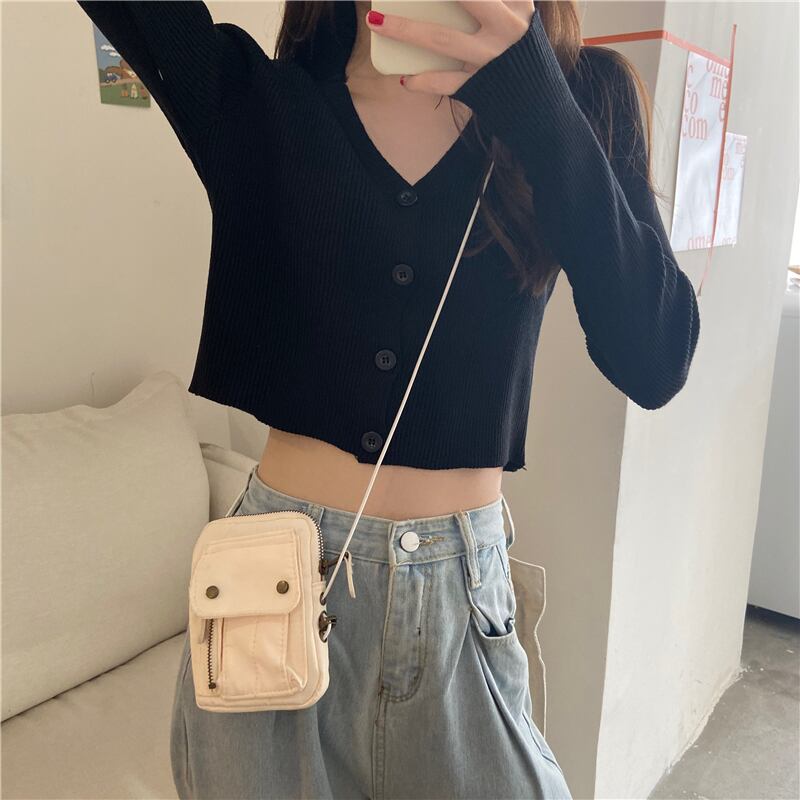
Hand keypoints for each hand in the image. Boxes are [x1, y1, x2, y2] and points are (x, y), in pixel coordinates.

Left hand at [365, 1, 535, 95]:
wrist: (539, 101)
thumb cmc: (522, 50)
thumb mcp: (519, 13)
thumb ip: (503, 2)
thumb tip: (467, 0)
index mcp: (517, 4)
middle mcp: (506, 27)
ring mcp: (490, 58)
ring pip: (442, 40)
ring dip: (406, 30)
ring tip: (377, 22)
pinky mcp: (480, 84)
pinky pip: (445, 82)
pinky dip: (423, 81)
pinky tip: (404, 78)